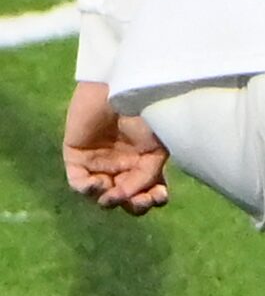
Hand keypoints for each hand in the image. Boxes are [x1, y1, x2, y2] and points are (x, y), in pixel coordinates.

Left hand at [61, 80, 169, 214]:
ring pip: (102, 195)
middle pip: (127, 199)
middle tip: (137, 200)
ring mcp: (99, 162)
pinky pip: (78, 183)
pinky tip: (98, 183)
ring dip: (110, 201)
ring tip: (113, 193)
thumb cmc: (147, 114)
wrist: (120, 90)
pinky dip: (88, 189)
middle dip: (134, 205)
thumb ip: (146, 176)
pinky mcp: (76, 157)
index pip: (150, 191)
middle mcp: (122, 165)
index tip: (158, 195)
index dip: (154, 199)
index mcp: (146, 162)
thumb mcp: (157, 149)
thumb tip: (129, 195)